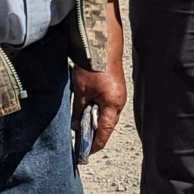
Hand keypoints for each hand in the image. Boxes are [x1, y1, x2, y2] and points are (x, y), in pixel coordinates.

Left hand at [71, 0, 127, 156]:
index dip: (92, 145)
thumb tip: (76, 125)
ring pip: (102, 114)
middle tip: (75, 142)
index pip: (104, 133)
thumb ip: (79, 109)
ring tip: (77, 127)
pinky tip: (81, 109)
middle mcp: (118, 101)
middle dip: (90, 133)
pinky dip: (92, 108)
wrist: (101, 39)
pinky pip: (102, 103)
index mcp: (113, 104)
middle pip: (104, 125)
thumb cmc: (93, 63)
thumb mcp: (81, 89)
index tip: (82, 155)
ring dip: (90, 120)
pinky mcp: (112, 86)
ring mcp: (116, 93)